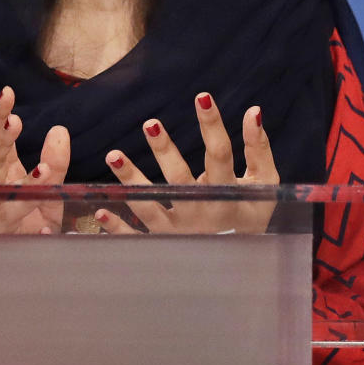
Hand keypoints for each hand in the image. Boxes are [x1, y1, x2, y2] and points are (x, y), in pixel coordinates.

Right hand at [0, 86, 68, 233]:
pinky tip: (47, 227)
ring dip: (25, 186)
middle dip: (0, 142)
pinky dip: (34, 230)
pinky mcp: (6, 243)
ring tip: (45, 171)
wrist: (22, 267)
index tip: (7, 92)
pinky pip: (20, 234)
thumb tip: (59, 128)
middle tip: (13, 121)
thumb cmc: (31, 224)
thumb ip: (55, 161)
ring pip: (5, 199)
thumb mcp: (49, 190)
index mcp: (2, 173)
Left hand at [98, 93, 278, 234]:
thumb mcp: (262, 185)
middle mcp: (200, 213)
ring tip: (113, 155)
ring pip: (150, 205)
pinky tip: (101, 211)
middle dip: (164, 151)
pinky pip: (136, 238)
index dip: (212, 125)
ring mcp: (178, 232)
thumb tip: (254, 112)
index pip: (219, 154)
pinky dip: (118, 228)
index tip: (202, 97)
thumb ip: (257, 149)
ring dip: (131, 181)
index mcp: (226, 195)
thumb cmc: (250, 216)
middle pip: (179, 179)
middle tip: (150, 123)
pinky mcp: (161, 245)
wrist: (242, 266)